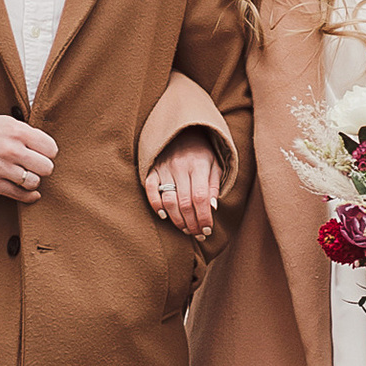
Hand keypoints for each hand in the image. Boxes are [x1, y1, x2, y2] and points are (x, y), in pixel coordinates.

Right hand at [0, 115, 56, 201]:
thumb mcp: (9, 123)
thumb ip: (30, 134)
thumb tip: (50, 150)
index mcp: (17, 131)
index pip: (51, 149)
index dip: (49, 152)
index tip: (43, 153)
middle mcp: (10, 149)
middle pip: (46, 168)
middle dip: (43, 167)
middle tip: (36, 166)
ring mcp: (0, 167)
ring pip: (33, 182)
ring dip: (32, 180)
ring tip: (27, 175)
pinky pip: (19, 195)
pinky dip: (28, 196)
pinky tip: (30, 192)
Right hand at [145, 127, 222, 242]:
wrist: (183, 132)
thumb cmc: (202, 153)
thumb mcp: (215, 165)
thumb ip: (214, 186)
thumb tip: (213, 208)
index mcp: (198, 165)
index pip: (201, 197)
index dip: (204, 217)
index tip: (208, 229)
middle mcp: (180, 167)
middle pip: (185, 202)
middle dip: (192, 223)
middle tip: (197, 233)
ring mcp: (164, 168)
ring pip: (168, 200)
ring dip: (177, 219)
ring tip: (185, 228)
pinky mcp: (152, 170)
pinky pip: (150, 189)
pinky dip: (155, 204)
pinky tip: (164, 216)